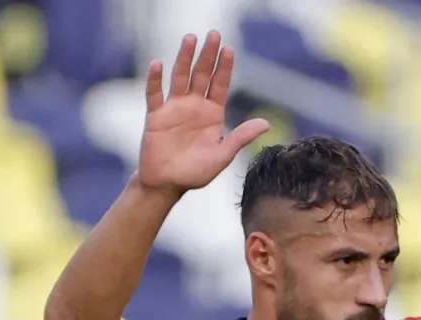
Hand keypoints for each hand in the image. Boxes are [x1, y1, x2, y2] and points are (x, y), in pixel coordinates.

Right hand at [138, 31, 268, 194]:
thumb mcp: (222, 155)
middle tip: (213, 34)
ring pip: (179, 77)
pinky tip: (158, 64)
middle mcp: (194, 106)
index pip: (220, 85)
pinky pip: (154, 94)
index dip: (224, 67)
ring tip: (190, 39)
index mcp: (212, 114)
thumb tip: (266, 124)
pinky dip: (155, 80)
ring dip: (184, 58)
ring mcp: (174, 109)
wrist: (168, 184)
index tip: (229, 48)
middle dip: (207, 55)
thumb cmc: (196, 172)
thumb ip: (240, 138)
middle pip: (201, 75)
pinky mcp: (156, 116)